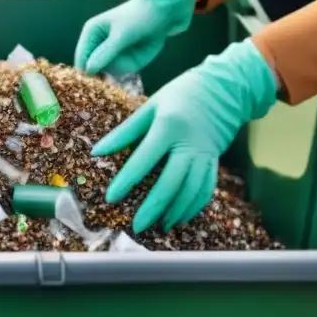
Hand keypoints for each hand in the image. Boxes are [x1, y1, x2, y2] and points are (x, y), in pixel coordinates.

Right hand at [74, 0, 195, 75]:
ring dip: (119, 72)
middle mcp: (99, 45)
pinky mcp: (124, 58)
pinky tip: (137, 59)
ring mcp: (112, 53)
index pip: (82, 59)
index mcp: (91, 33)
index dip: (86, 74)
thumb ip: (105, 53)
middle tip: (114, 78)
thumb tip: (87, 70)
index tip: (95, 85)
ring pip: (110, 72)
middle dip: (103, 76)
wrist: (164, 12)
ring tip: (131, 58)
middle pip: (94, 69)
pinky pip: (123, 71)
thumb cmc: (139, 17)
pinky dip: (129, 69)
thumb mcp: (122, 35)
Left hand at [92, 40, 277, 232]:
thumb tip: (96, 152)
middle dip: (154, 207)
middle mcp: (189, 144)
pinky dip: (193, 206)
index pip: (144, 158)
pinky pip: (205, 190)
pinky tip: (179, 217)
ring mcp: (204, 155)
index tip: (111, 197)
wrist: (220, 90)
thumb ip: (124, 132)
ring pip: (191, 190)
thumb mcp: (149, 107)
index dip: (127, 180)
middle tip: (137, 226)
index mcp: (168, 126)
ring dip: (175, 211)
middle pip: (171, 182)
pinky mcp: (214, 162)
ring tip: (158, 226)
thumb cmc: (177, 97)